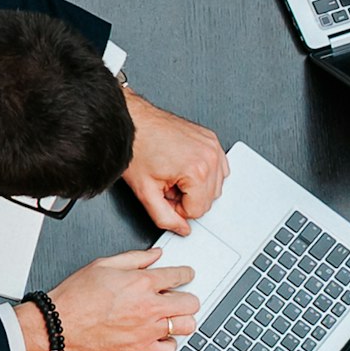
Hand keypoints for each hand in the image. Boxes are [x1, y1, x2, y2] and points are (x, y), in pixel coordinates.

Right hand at [46, 247, 198, 350]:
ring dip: (181, 320)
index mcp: (141, 282)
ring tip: (171, 318)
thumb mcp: (102, 265)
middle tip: (179, 298)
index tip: (185, 276)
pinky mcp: (140, 349)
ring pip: (187, 326)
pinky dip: (168, 344)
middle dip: (187, 298)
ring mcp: (147, 329)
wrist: (58, 324)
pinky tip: (159, 337)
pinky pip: (169, 350)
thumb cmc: (74, 297)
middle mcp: (149, 306)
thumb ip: (134, 258)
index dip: (186, 274)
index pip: (179, 276)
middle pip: (191, 302)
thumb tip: (155, 255)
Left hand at [118, 86, 227, 234]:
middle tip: (165, 184)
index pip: (199, 211)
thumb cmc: (135, 148)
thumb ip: (164, 218)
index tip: (164, 195)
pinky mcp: (211, 139)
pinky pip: (218, 168)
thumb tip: (181, 229)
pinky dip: (202, 172)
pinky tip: (182, 166)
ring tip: (172, 174)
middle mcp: (210, 156)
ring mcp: (212, 145)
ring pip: (215, 185)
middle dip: (186, 197)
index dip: (177, 208)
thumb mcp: (145, 192)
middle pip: (209, 199)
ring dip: (195, 186)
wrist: (132, 122)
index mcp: (197, 171)